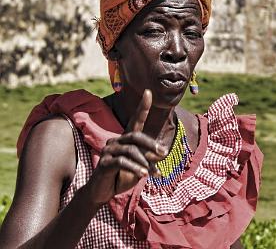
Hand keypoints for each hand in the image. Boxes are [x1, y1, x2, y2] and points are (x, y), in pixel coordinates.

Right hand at [87, 90, 167, 204]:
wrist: (101, 193)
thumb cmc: (121, 177)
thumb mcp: (139, 167)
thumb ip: (148, 158)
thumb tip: (163, 152)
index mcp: (125, 139)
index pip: (135, 120)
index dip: (143, 106)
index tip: (149, 92)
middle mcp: (116, 141)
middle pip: (135, 135)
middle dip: (151, 144)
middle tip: (164, 152)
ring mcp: (109, 150)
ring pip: (130, 150)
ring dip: (144, 161)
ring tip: (153, 173)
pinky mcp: (104, 162)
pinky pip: (122, 161)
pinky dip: (135, 168)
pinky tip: (143, 175)